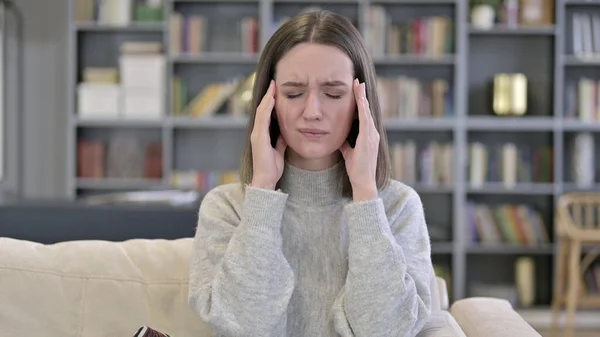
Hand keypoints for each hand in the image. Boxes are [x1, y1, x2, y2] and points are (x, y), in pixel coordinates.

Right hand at [250, 80, 286, 189]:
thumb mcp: (279, 150)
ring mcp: (257, 135)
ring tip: (273, 87)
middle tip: (274, 83)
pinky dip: (267, 109)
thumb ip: (280, 140)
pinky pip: (263, 120)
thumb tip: (285, 132)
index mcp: (262, 135)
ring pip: (261, 112)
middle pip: (262, 109)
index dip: (270, 102)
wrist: (265, 180)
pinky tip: (271, 100)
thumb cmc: (272, 168)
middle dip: (268, 96)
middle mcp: (257, 133)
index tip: (276, 91)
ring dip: (267, 99)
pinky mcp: (259, 139)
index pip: (265, 114)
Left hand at [339, 79, 379, 200]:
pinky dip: (363, 109)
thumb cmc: (357, 169)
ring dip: (363, 98)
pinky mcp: (368, 139)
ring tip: (359, 85)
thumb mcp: (349, 153)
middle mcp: (372, 134)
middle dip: (362, 95)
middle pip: (367, 110)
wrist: (363, 182)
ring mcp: (372, 136)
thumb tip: (338, 137)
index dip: (360, 102)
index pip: (364, 115)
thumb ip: (345, 144)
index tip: (356, 90)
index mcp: (369, 136)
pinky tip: (360, 99)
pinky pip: (365, 120)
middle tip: (358, 81)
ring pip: (367, 112)